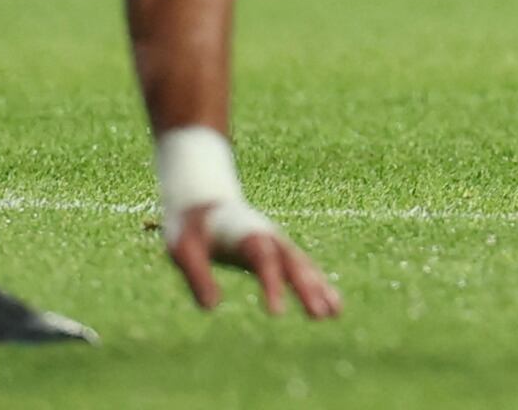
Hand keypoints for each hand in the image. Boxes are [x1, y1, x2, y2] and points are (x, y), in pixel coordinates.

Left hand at [165, 202, 342, 319]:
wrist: (203, 202)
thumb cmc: (190, 227)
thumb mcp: (183, 250)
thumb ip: (197, 275)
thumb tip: (211, 308)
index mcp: (244, 233)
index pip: (263, 259)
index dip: (272, 284)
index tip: (277, 314)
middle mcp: (267, 236)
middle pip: (291, 262)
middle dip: (306, 288)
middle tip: (319, 315)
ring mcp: (275, 243)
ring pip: (301, 265)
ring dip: (318, 287)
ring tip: (335, 313)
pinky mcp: (277, 252)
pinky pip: (301, 269)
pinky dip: (317, 285)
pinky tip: (330, 305)